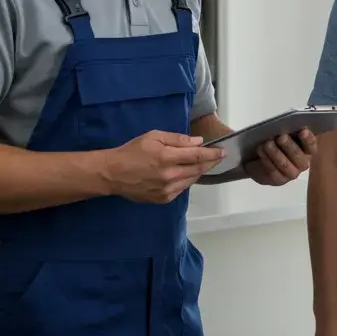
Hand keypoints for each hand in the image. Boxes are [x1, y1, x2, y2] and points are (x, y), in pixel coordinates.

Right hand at [103, 130, 223, 202]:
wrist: (113, 173)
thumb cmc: (132, 151)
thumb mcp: (153, 137)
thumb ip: (177, 139)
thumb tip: (198, 142)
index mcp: (167, 157)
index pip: (197, 155)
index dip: (212, 154)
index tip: (223, 151)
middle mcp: (169, 175)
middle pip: (198, 169)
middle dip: (210, 162)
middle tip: (218, 157)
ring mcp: (167, 190)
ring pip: (191, 180)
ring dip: (199, 171)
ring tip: (204, 164)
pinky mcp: (163, 199)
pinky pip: (182, 189)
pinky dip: (187, 180)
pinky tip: (186, 174)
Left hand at [245, 128, 316, 185]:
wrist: (261, 162)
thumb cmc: (276, 145)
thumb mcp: (284, 136)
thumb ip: (289, 132)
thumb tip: (286, 125)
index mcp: (307, 151)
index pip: (311, 146)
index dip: (308, 139)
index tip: (302, 130)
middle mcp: (302, 163)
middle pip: (298, 156)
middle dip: (289, 145)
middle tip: (281, 137)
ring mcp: (291, 173)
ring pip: (284, 164)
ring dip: (275, 152)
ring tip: (267, 143)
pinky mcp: (279, 180)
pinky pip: (272, 170)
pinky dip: (266, 159)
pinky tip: (261, 150)